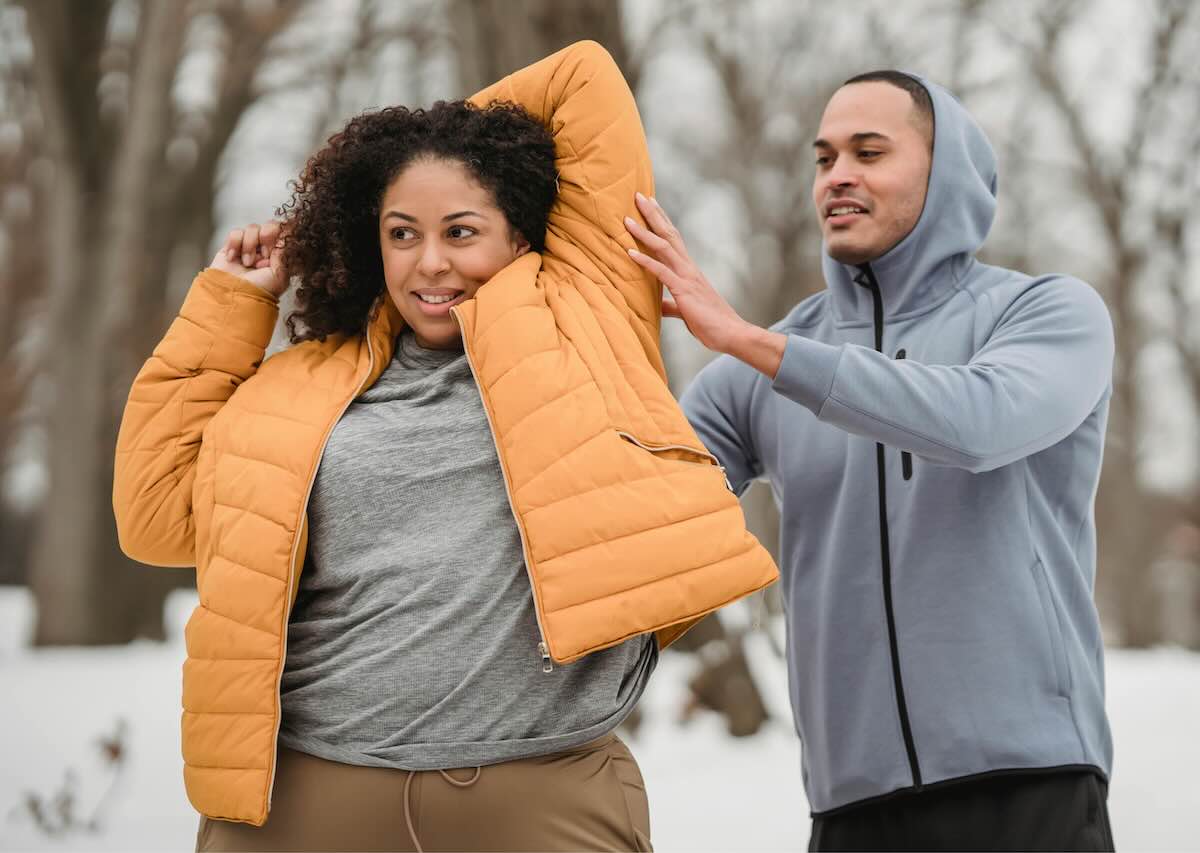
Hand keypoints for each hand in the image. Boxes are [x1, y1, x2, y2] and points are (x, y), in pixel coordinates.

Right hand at [209, 221, 288, 297]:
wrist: (235, 296)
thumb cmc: (259, 291)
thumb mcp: (280, 275)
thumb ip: (285, 254)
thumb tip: (286, 234)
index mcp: (280, 256)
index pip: (284, 233)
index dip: (281, 234)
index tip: (276, 246)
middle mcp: (266, 250)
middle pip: (269, 226)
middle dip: (266, 238)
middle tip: (263, 255)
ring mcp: (249, 247)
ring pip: (253, 228)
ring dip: (250, 245)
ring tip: (248, 263)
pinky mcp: (232, 247)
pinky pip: (236, 233)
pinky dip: (235, 244)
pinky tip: (234, 258)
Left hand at [625, 193, 787, 377]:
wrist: (732, 334)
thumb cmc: (711, 324)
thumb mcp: (685, 311)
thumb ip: (669, 305)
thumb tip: (657, 305)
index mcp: (688, 270)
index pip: (673, 239)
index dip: (661, 220)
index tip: (650, 203)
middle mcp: (688, 268)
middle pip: (668, 234)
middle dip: (652, 214)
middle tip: (637, 194)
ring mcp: (686, 277)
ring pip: (663, 247)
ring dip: (643, 232)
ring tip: (626, 219)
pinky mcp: (684, 291)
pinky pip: (661, 272)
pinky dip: (644, 261)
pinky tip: (629, 252)